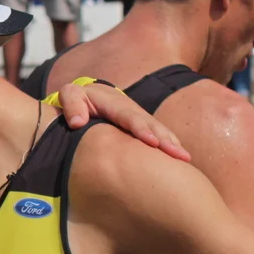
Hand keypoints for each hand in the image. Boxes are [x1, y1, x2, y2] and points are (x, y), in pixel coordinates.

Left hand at [55, 82, 190, 162]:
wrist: (88, 95)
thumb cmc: (76, 100)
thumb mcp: (69, 96)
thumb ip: (71, 105)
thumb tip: (78, 123)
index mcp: (112, 101)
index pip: (128, 116)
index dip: (141, 128)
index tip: (153, 142)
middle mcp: (129, 107)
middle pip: (149, 123)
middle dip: (164, 138)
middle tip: (178, 155)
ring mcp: (138, 116)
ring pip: (158, 129)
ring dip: (171, 142)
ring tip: (184, 158)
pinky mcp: (142, 124)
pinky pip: (158, 134)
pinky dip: (170, 144)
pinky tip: (180, 158)